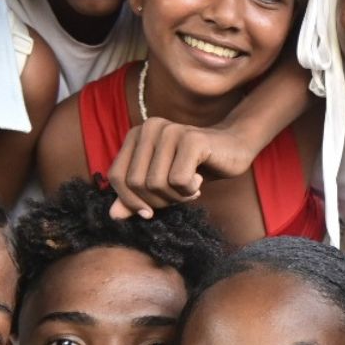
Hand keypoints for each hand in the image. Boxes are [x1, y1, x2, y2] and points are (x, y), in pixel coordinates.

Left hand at [107, 117, 260, 219]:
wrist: (232, 149)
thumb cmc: (193, 167)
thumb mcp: (160, 183)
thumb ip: (135, 196)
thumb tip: (113, 216)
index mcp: (135, 135)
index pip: (116, 177)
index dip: (129, 201)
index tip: (148, 212)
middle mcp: (149, 128)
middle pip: (136, 183)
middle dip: (157, 200)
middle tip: (177, 196)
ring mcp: (170, 131)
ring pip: (156, 183)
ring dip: (175, 197)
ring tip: (189, 188)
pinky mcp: (191, 139)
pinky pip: (178, 180)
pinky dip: (189, 190)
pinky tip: (199, 181)